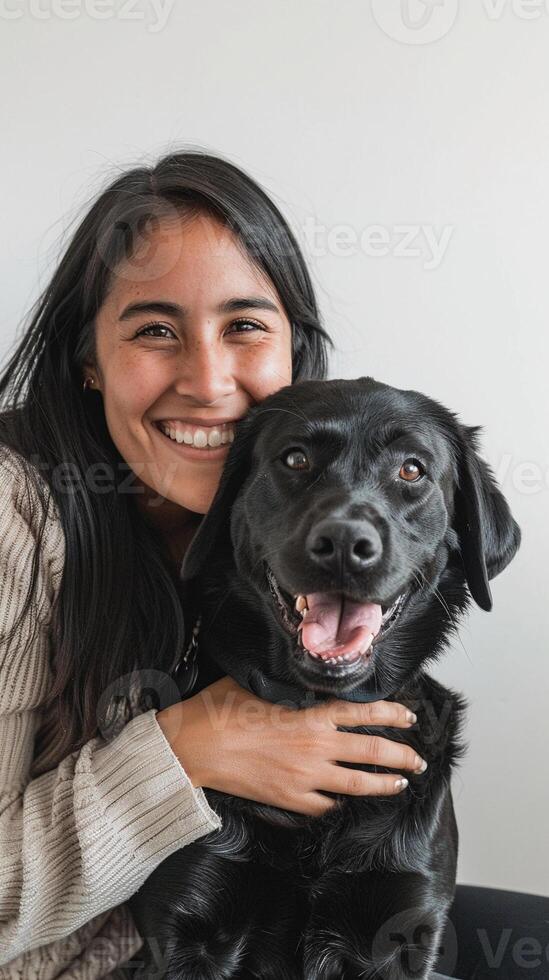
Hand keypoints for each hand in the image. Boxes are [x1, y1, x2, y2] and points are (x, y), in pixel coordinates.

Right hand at [156, 676, 425, 817]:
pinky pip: (325, 804)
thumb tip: (303, 679)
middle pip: (372, 752)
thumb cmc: (222, 710)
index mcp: (312, 715)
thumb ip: (289, 686)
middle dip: (402, 757)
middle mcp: (316, 747)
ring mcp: (306, 777)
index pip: (364, 713)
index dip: (392, 715)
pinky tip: (344, 799)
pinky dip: (338, 800)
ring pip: (357, 784)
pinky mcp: (290, 799)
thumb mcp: (260, 684)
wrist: (197, 747)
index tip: (409, 717)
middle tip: (418, 760)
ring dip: (383, 784)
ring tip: (399, 784)